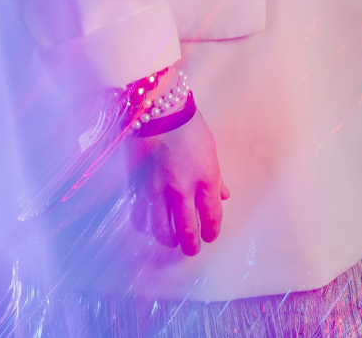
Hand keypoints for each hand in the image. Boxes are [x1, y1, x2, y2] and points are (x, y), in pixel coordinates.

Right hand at [126, 108, 230, 255]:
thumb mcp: (210, 150)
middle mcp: (183, 190)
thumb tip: (223, 195)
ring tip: (170, 241)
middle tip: (191, 250)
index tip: (210, 236)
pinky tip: (148, 226)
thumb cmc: (188, 126)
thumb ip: (215, 177)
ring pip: (161, 229)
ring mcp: (158, 191)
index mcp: (206, 179)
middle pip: (187, 229)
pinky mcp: (137, 187)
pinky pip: (140, 216)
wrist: (157, 111)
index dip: (212, 230)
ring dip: (167, 239)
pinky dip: (145, 226)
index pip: (212, 215)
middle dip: (190, 244)